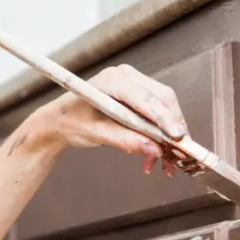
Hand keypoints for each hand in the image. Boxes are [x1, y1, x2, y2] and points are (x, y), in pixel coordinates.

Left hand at [31, 64, 198, 176]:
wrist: (59, 120)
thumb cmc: (71, 122)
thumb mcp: (96, 134)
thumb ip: (126, 140)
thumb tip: (155, 149)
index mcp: (114, 80)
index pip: (147, 99)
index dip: (165, 119)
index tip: (178, 137)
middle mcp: (127, 77)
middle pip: (163, 100)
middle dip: (174, 128)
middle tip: (180, 154)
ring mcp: (134, 84)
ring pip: (164, 107)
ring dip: (168, 135)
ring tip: (167, 162)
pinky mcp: (137, 95)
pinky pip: (156, 113)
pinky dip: (159, 134)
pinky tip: (154, 156)